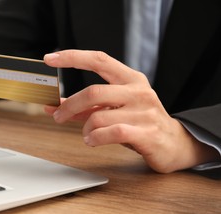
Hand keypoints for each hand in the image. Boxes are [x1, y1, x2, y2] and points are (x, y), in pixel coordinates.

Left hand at [44, 50, 218, 172]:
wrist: (175, 144)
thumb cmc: (139, 123)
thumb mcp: (116, 109)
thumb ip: (87, 107)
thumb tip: (55, 107)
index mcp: (130, 79)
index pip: (99, 60)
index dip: (72, 57)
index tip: (50, 58)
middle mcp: (138, 91)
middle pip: (93, 92)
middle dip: (69, 106)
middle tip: (57, 116)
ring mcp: (144, 111)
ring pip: (98, 117)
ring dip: (85, 129)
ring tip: (88, 135)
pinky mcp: (146, 132)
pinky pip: (110, 132)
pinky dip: (95, 138)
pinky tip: (93, 141)